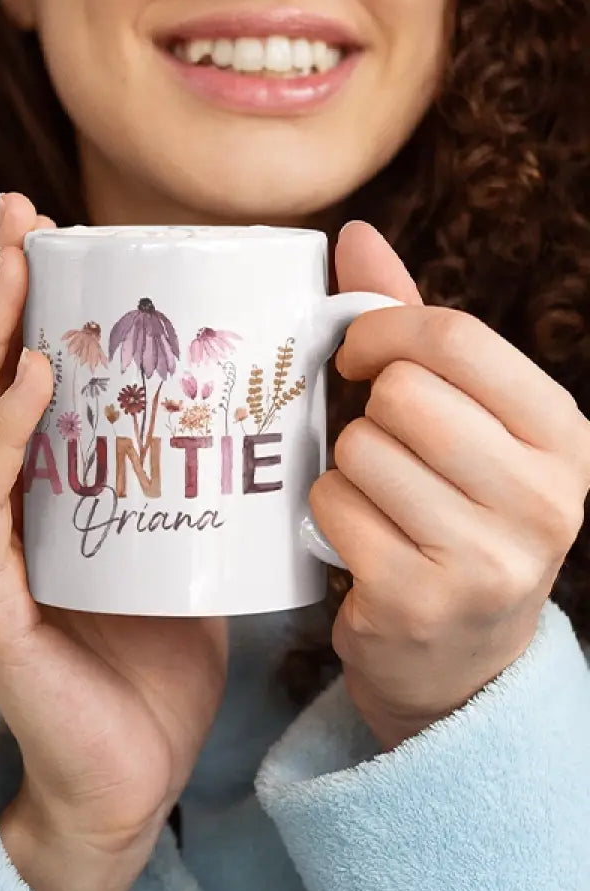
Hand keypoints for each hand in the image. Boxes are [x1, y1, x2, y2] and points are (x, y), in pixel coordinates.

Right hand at [0, 193, 227, 890]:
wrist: (135, 768)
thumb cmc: (161, 649)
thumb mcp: (183, 534)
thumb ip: (190, 467)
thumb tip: (256, 387)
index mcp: (36, 492)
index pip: (10, 380)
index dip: (20, 302)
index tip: (48, 226)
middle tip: (18, 216)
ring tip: (15, 270)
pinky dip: (0, 436)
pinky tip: (28, 378)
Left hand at [311, 222, 589, 749]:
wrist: (461, 657)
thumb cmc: (454, 512)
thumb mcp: (463, 420)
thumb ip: (412, 328)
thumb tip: (353, 234)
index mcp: (561, 435)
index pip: (454, 338)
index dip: (382, 331)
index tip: (357, 354)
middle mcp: (542, 497)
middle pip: (400, 395)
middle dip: (370, 415)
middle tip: (384, 449)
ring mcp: (484, 557)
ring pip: (358, 451)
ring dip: (348, 469)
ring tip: (380, 501)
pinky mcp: (417, 599)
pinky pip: (331, 506)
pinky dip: (328, 514)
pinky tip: (361, 541)